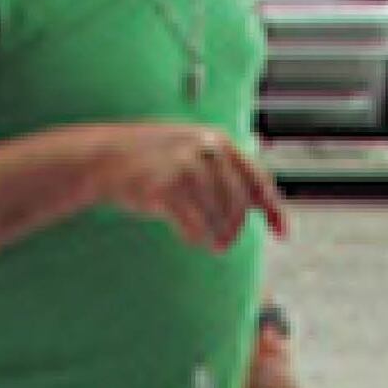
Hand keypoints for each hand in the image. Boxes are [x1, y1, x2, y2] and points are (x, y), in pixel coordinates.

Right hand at [102, 124, 290, 253]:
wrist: (104, 158)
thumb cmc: (151, 161)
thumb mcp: (193, 153)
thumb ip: (225, 172)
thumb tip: (260, 202)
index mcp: (219, 141)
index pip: (256, 179)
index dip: (273, 208)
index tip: (283, 233)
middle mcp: (207, 150)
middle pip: (238, 205)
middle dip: (234, 230)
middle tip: (223, 246)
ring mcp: (186, 167)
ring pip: (218, 218)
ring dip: (215, 236)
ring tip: (209, 243)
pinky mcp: (166, 188)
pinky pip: (193, 226)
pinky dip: (194, 237)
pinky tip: (189, 238)